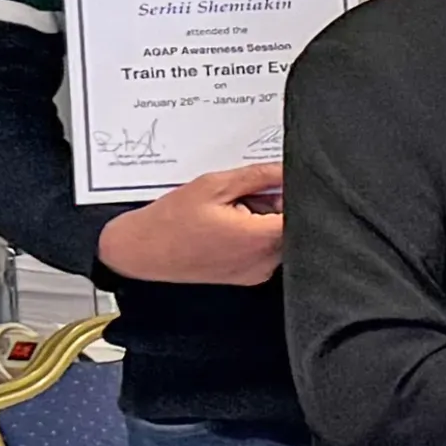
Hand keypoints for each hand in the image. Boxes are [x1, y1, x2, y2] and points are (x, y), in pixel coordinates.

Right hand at [97, 158, 286, 286]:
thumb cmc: (170, 221)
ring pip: (281, 239)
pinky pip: (267, 252)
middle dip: (278, 207)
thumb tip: (287, 168)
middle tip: (248, 197)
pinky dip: (256, 236)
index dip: (295, 196)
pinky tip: (231, 228)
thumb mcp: (214, 185)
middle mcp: (264, 261)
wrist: (141, 251)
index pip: (303, 216)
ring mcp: (257, 272)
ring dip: (266, 221)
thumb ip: (258, 176)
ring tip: (235, 212)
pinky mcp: (249, 277)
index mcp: (259, 239)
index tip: (279, 186)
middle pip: (294, 227)